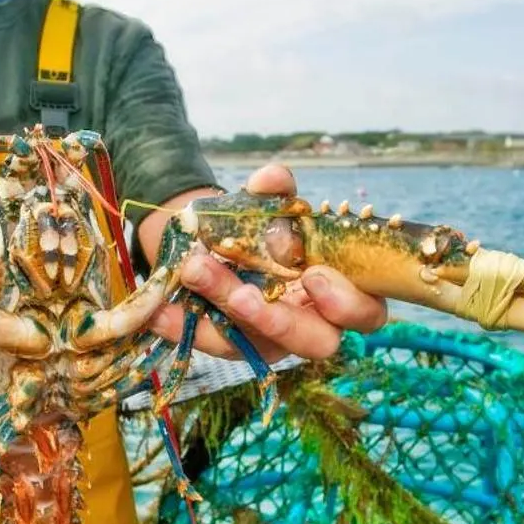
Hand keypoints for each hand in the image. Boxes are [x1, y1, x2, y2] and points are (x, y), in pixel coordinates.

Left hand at [151, 164, 387, 364]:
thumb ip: (276, 193)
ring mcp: (272, 340)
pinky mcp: (232, 344)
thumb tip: (272, 178)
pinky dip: (181, 324)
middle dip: (281, 321)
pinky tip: (158, 307)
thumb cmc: (267, 227)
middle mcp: (313, 324)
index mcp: (342, 292)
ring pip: (256, 342)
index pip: (366, 314)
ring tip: (195, 271)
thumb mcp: (271, 205)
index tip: (314, 275)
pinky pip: (210, 341)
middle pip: (315, 342)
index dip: (347, 304)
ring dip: (224, 309)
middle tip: (246, 294)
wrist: (220, 238)